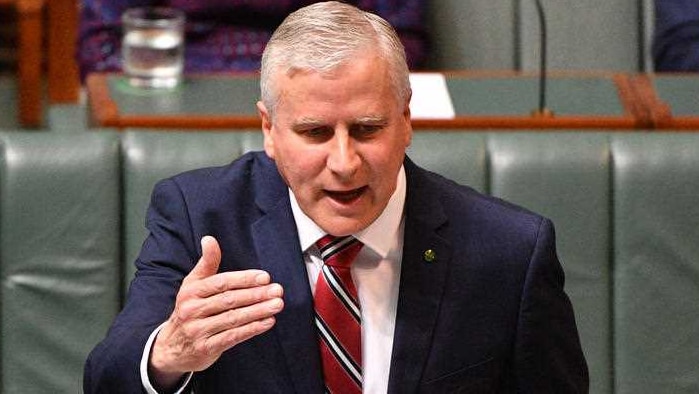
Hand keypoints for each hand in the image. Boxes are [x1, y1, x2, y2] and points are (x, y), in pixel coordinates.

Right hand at [149, 236, 283, 388]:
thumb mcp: (193, 284)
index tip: (265, 277)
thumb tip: (209, 239)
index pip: (221, 283)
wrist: (171, 347)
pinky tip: (267, 322)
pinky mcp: (206, 348)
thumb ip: (206, 263)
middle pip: (229, 300)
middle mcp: (193, 310)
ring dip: (258, 311)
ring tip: (277, 304)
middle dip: (256, 295)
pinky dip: (252, 329)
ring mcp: (198, 330)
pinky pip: (232, 337)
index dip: (244, 279)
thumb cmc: (189, 309)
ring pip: (233, 319)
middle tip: (277, 290)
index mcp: (191, 291)